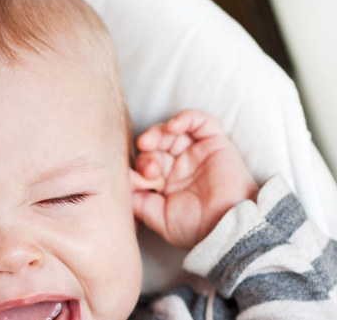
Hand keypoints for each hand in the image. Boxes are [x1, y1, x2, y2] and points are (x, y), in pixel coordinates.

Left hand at [132, 110, 257, 248]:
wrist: (227, 229)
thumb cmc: (195, 228)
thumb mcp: (156, 217)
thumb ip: (136, 199)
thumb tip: (120, 182)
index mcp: (164, 182)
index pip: (143, 163)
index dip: (136, 168)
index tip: (138, 181)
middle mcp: (179, 165)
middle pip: (154, 146)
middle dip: (146, 153)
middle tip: (149, 169)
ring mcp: (196, 153)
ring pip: (171, 131)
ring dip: (157, 133)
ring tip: (150, 143)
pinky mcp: (215, 143)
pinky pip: (199, 121)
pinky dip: (184, 118)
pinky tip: (173, 126)